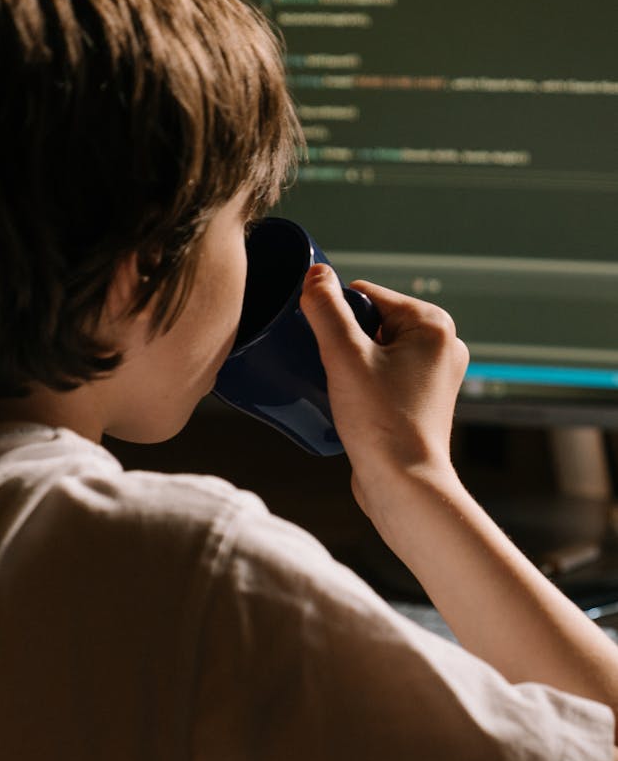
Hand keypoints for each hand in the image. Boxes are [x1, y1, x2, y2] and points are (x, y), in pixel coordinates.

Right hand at [300, 264, 468, 516]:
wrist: (404, 486)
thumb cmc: (381, 423)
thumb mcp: (344, 358)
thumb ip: (326, 310)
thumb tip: (315, 274)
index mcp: (433, 324)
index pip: (368, 295)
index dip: (336, 315)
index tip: (321, 345)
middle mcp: (443, 346)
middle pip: (373, 323)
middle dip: (345, 342)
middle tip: (331, 371)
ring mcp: (436, 377)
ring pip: (378, 352)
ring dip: (352, 364)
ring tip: (339, 389)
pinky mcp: (424, 403)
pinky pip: (386, 377)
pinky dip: (365, 383)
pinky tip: (350, 402)